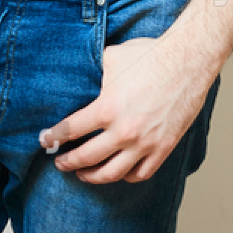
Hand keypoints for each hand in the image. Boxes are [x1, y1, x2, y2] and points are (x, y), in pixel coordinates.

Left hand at [39, 34, 211, 183]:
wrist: (187, 62)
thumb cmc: (150, 55)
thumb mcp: (112, 57)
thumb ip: (95, 72)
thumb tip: (84, 75)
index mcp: (107, 108)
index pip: (70, 130)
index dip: (53, 137)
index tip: (44, 140)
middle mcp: (123, 131)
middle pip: (86, 158)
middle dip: (67, 162)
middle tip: (59, 162)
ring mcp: (144, 144)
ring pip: (111, 173)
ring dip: (92, 176)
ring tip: (82, 174)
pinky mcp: (163, 148)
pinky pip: (140, 174)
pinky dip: (125, 177)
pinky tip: (118, 172)